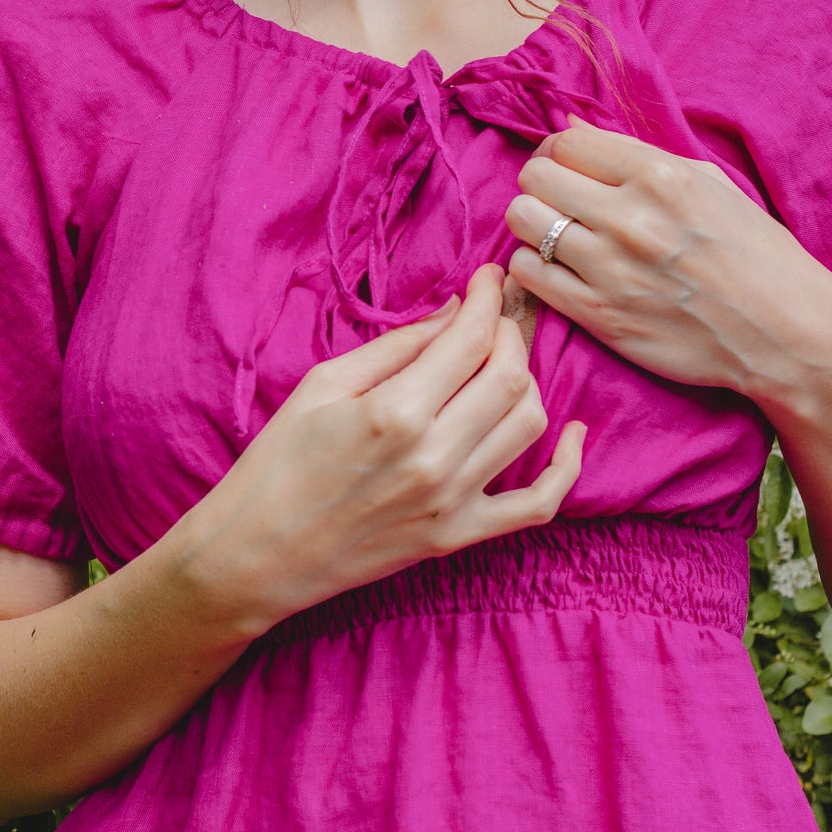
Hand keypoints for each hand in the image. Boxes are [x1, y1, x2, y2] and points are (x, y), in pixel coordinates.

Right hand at [175, 262, 585, 640]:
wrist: (258, 552)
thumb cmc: (278, 462)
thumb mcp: (323, 386)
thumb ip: (396, 348)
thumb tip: (453, 314)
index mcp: (394, 411)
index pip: (470, 339)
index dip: (488, 298)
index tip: (489, 278)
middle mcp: (433, 456)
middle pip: (510, 375)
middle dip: (509, 332)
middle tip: (491, 318)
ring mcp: (452, 501)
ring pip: (529, 425)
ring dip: (526, 382)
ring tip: (499, 365)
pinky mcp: (458, 537)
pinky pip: (538, 505)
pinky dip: (567, 468)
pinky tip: (572, 436)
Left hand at [503, 112, 831, 403]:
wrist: (788, 334)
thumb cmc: (755, 255)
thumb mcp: (710, 185)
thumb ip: (637, 156)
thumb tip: (571, 126)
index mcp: (660, 177)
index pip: (566, 142)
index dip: (559, 153)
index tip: (569, 170)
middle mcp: (630, 218)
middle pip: (535, 176)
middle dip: (542, 184)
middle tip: (559, 202)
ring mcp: (610, 268)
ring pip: (522, 220)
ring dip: (532, 224)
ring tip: (558, 236)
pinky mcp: (598, 314)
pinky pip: (526, 272)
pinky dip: (532, 266)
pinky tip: (559, 270)